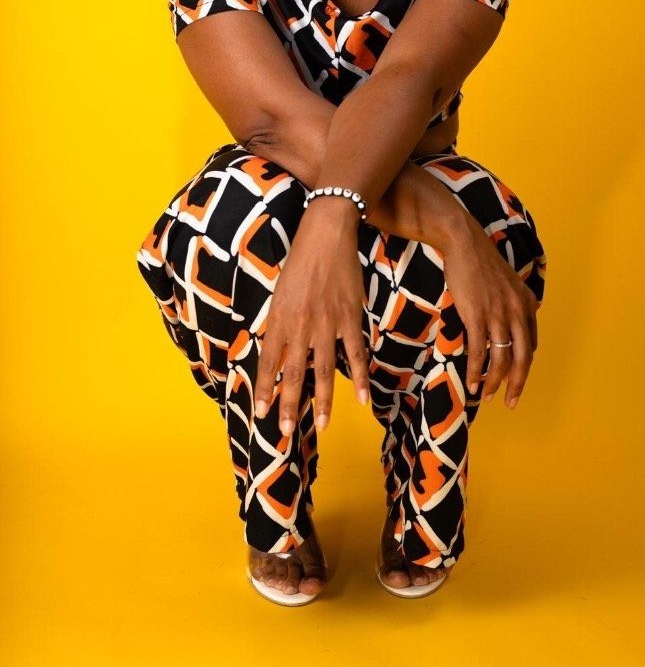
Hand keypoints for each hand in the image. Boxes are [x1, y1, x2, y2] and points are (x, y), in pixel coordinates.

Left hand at [253, 203, 368, 435]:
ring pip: (323, 371)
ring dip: (321, 402)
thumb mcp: (281, 291)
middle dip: (289, 406)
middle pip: (294, 374)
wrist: (326, 234)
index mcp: (279, 318)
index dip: (264, 389)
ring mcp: (327, 324)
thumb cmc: (301, 259)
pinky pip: (354, 355)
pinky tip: (361, 400)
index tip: (260, 412)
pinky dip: (358, 379)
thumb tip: (279, 350)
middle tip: (285, 432)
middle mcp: (300, 326)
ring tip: (321, 426)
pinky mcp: (350, 319)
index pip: (268, 363)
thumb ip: (280, 322)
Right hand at [441, 212, 538, 408]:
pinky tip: (470, 382)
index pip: (530, 345)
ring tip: (484, 396)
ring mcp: (498, 315)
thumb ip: (514, 302)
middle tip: (511, 403)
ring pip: (501, 360)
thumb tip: (514, 321)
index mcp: (526, 304)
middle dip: (517, 385)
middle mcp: (518, 312)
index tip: (516, 381)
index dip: (524, 368)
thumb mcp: (508, 282)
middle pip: (523, 359)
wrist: (464, 243)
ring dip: (493, 382)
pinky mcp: (477, 315)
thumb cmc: (481, 261)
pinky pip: (479, 352)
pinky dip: (475, 371)